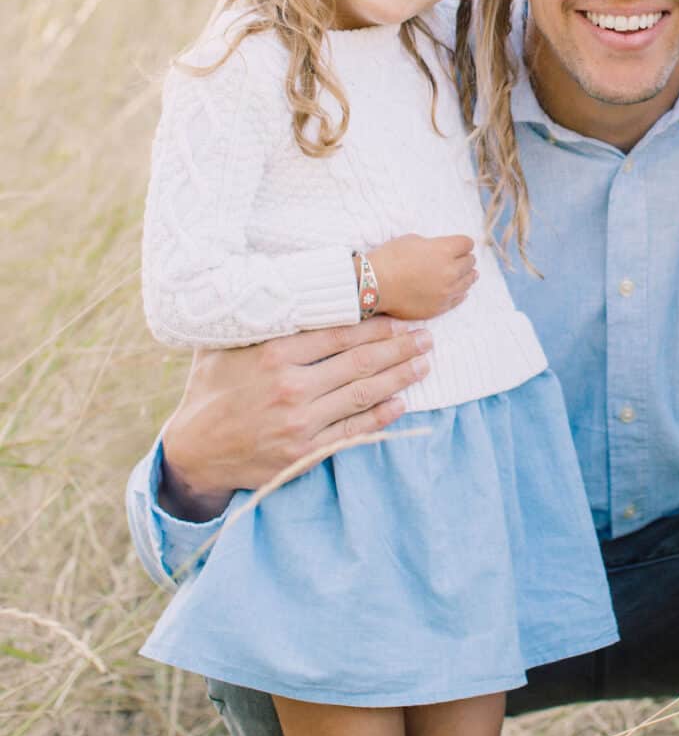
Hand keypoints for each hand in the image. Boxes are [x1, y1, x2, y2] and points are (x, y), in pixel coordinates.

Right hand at [158, 319, 434, 521]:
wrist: (194, 451)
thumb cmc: (210, 390)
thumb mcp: (224, 346)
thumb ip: (255, 320)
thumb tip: (278, 284)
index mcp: (274, 354)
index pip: (339, 333)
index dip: (376, 325)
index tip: (401, 319)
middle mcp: (290, 386)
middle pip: (359, 361)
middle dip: (399, 348)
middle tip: (427, 337)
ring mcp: (300, 421)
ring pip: (363, 394)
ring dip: (399, 378)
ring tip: (424, 365)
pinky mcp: (305, 452)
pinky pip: (353, 429)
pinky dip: (381, 416)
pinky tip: (402, 403)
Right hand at [367, 234, 478, 320]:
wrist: (374, 285)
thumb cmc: (389, 258)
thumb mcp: (413, 240)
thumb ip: (434, 245)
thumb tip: (443, 250)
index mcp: (445, 251)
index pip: (467, 244)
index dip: (463, 243)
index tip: (461, 245)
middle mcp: (450, 272)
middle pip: (470, 263)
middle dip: (465, 259)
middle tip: (462, 258)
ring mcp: (446, 292)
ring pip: (468, 282)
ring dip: (467, 276)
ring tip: (469, 274)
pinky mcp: (439, 307)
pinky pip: (458, 299)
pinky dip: (460, 292)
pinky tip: (460, 290)